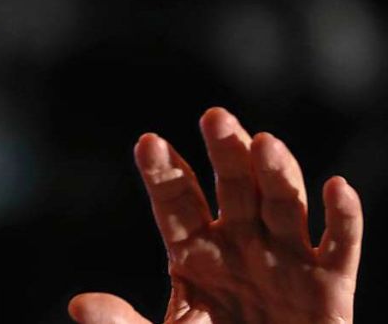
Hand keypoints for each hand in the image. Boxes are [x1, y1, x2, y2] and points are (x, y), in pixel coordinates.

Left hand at [69, 107, 361, 323]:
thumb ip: (123, 323)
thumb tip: (78, 305)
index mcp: (194, 253)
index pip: (176, 203)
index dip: (164, 174)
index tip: (148, 143)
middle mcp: (240, 245)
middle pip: (232, 188)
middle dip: (225, 153)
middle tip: (215, 117)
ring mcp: (285, 261)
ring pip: (282, 204)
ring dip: (276, 172)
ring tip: (264, 142)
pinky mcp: (330, 289)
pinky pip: (340, 248)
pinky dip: (343, 218)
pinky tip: (336, 187)